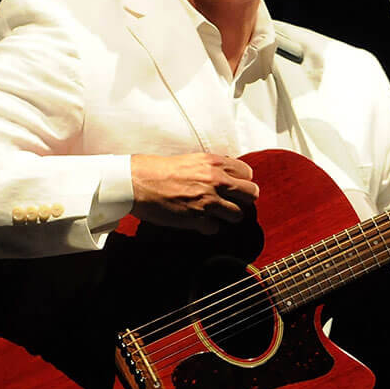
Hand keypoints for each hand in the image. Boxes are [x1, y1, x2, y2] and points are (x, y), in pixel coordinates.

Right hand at [130, 153, 259, 234]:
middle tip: (232, 202)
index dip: (242, 181)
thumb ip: (213, 167)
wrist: (138, 182)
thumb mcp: (192, 160)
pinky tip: (200, 221)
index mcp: (214, 162)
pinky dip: (209, 227)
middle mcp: (216, 180)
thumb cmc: (160, 169)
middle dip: (244, 199)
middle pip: (251, 194)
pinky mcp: (197, 219)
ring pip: (238, 214)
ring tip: (217, 213)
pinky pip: (216, 228)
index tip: (234, 186)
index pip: (248, 173)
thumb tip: (228, 176)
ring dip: (229, 216)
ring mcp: (208, 201)